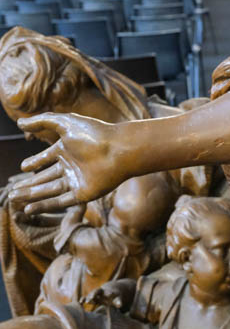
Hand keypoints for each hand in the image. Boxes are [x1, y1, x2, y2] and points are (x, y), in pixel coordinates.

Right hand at [10, 113, 126, 213]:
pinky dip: (45, 205)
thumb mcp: (65, 123)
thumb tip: (19, 122)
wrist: (118, 150)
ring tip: (14, 199)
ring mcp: (76, 180)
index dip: (35, 162)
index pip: (46, 157)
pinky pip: (60, 202)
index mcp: (67, 148)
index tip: (22, 167)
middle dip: (29, 184)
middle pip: (45, 177)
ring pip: (49, 190)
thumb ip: (42, 121)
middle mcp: (71, 165)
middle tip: (11, 191)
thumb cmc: (94, 134)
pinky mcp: (83, 194)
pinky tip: (29, 208)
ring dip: (32, 195)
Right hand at [84, 281, 128, 309]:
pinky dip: (83, 299)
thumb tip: (120, 305)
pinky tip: (80, 303)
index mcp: (109, 291)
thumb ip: (118, 301)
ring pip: (91, 294)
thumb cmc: (114, 296)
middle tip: (92, 297)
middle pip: (97, 291)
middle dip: (95, 293)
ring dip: (88, 297)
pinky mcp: (91, 297)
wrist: (110, 290)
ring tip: (86, 301)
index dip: (109, 293)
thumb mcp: (117, 298)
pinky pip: (86, 297)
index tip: (110, 294)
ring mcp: (96, 294)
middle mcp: (101, 291)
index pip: (109, 292)